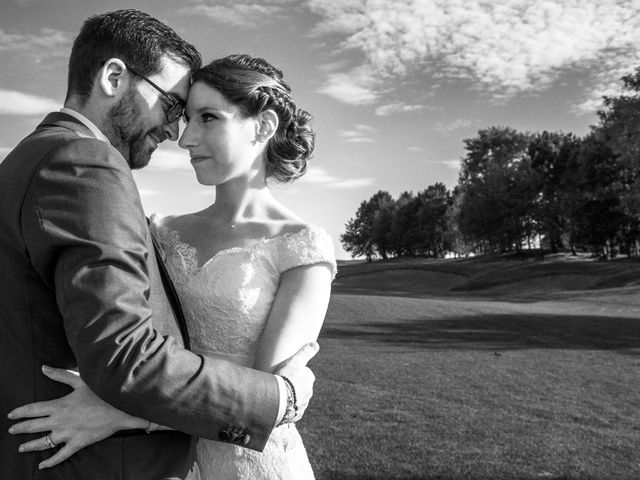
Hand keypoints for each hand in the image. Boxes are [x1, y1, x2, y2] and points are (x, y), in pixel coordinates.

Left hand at [7, 366, 146, 469]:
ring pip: (43, 443)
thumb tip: (44, 367)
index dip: (19, 412)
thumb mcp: (81, 381)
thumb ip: (61, 375)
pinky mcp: (77, 443)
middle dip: (20, 429)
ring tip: (21, 448)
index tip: (11, 415)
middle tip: (12, 430)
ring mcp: (67, 434)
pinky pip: (61, 455)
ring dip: (30, 446)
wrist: (119, 407)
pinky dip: (50, 462)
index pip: (33, 409)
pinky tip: (42, 465)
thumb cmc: (101, 392)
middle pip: (33, 427)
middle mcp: (59, 421)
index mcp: (59, 405)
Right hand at [273, 342, 318, 422]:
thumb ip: (306, 352)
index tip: (287, 374)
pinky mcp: (295, 415)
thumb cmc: (286, 378)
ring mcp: (302, 405)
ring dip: (291, 397)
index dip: (296, 373)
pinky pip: (292, 411)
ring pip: (297, 399)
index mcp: (309, 380)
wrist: (278, 399)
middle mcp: (309, 393)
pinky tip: (280, 406)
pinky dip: (287, 409)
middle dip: (295, 386)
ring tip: (280, 396)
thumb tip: (316, 343)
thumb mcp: (295, 361)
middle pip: (302, 387)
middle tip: (282, 384)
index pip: (305, 374)